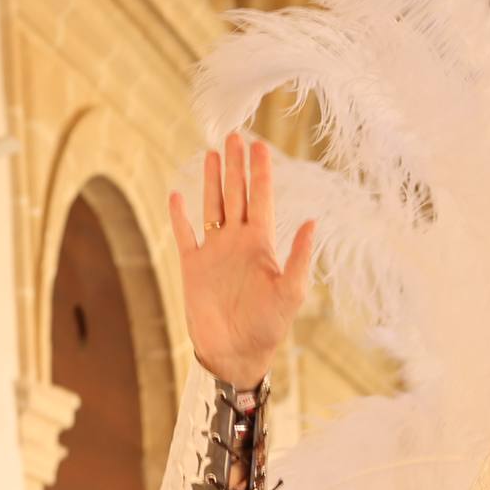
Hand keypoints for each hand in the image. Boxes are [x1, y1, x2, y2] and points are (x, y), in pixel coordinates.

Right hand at [165, 133, 317, 389]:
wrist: (235, 353)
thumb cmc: (268, 327)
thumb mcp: (290, 293)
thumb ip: (299, 257)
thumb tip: (312, 221)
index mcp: (261, 244)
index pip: (261, 198)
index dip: (261, 172)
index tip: (260, 145)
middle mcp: (238, 241)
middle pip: (236, 193)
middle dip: (236, 165)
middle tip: (235, 136)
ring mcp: (215, 251)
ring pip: (212, 205)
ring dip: (213, 180)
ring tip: (213, 152)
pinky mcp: (193, 265)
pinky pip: (185, 233)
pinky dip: (180, 214)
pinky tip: (177, 194)